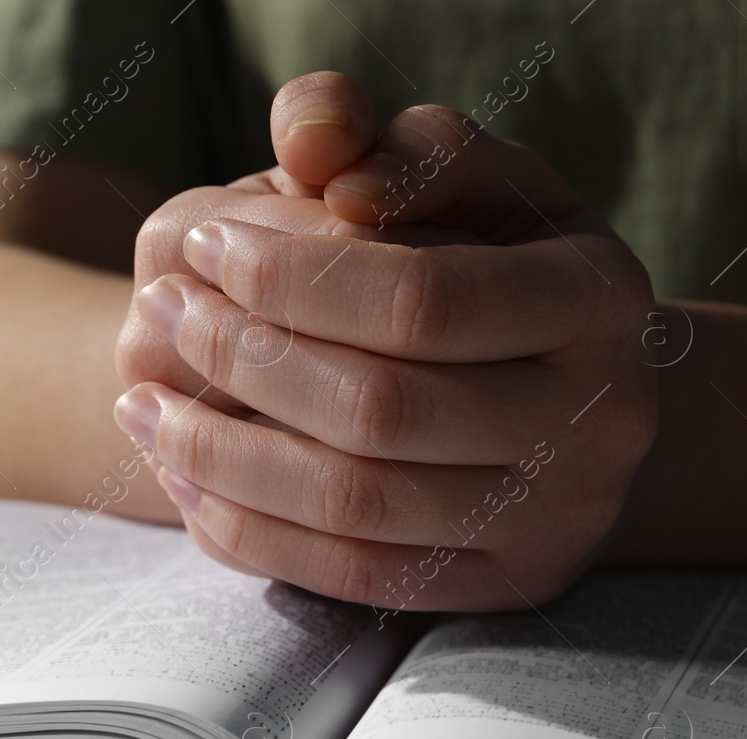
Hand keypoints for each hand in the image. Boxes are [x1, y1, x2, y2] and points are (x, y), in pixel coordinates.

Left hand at [115, 75, 658, 610]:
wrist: (582, 391)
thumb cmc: (504, 260)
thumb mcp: (471, 178)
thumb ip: (395, 144)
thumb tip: (319, 153)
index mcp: (601, 301)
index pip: (420, 301)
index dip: (293, 277)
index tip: (204, 244)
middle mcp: (602, 422)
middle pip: (384, 411)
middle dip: (246, 360)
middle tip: (163, 312)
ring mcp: (559, 519)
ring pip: (358, 505)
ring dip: (225, 456)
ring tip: (143, 403)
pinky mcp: (508, 585)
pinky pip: (356, 577)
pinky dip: (253, 531)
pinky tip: (187, 478)